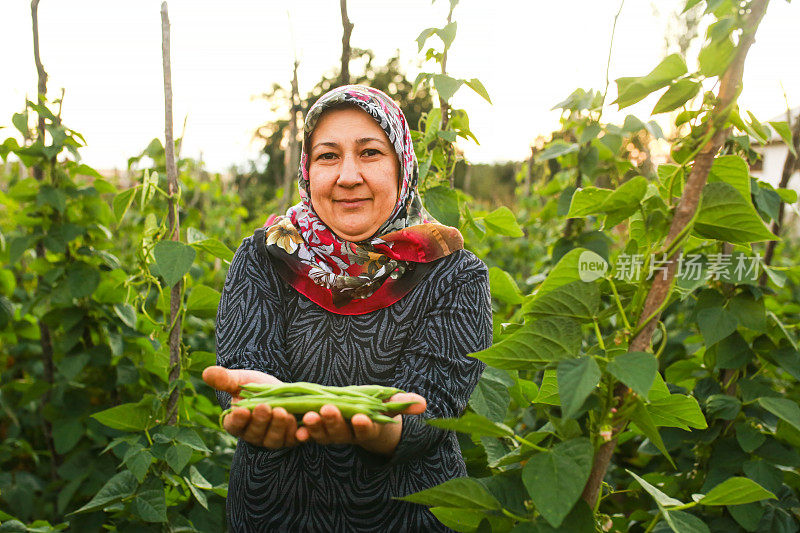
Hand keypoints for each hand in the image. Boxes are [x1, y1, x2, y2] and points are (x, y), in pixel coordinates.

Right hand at [202, 366, 297, 448]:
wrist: (282, 390)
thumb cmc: (257, 386)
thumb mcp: (241, 380)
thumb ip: (225, 379)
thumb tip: (206, 372)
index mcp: (237, 423)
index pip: (234, 425)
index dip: (237, 420)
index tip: (241, 410)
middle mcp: (254, 435)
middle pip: (255, 434)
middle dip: (260, 421)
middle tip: (264, 407)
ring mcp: (273, 439)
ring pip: (274, 439)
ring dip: (278, 427)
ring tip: (282, 412)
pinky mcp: (291, 438)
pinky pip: (293, 439)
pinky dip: (297, 434)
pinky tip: (299, 424)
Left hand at [295, 392, 425, 455]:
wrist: (362, 420)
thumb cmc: (378, 410)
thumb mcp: (390, 406)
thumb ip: (403, 405)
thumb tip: (423, 404)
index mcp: (367, 428)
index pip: (366, 430)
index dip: (364, 425)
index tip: (362, 418)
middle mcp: (349, 434)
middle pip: (341, 432)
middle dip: (334, 422)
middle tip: (327, 410)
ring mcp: (331, 434)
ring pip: (323, 434)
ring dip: (315, 426)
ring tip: (308, 416)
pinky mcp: (317, 431)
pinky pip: (309, 434)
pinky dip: (302, 432)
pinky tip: (296, 429)